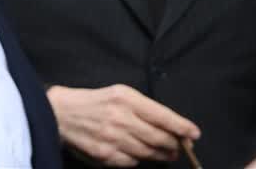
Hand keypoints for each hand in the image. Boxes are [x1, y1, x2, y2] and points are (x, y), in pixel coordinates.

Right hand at [47, 84, 200, 166]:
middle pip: (158, 137)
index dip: (181, 126)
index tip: (194, 133)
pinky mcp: (105, 155)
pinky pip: (131, 162)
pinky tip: (137, 154)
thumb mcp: (118, 94)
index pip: (162, 115)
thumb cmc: (93, 102)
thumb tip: (169, 126)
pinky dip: (138, 159)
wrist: (61, 113)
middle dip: (174, 144)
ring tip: (165, 153)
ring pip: (148, 152)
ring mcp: (112, 138)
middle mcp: (120, 118)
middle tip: (180, 147)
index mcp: (125, 98)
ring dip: (160, 154)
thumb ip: (143, 107)